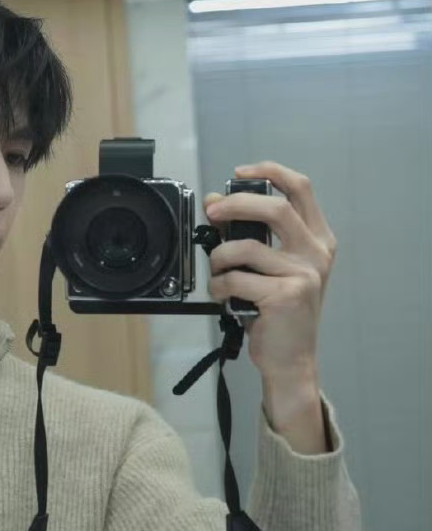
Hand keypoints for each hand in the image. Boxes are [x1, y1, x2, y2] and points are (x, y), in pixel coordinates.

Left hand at [204, 162, 337, 386]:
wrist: (291, 358)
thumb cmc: (277, 310)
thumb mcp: (269, 267)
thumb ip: (249, 234)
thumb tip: (215, 202)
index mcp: (317, 239)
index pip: (300, 188)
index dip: (269, 172)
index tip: (239, 172)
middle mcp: (316, 253)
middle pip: (275, 208)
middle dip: (235, 205)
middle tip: (212, 212)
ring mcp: (303, 274)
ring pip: (245, 247)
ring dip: (218, 258)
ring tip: (217, 273)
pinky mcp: (285, 296)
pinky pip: (235, 279)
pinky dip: (218, 286)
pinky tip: (222, 296)